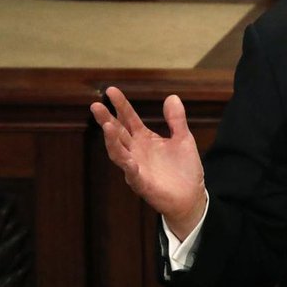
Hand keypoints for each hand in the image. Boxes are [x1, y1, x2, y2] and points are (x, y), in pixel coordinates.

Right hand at [90, 86, 206, 239]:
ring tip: (107, 126)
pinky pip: (132, 174)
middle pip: (118, 133)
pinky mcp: (142, 183)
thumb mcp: (183, 139)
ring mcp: (136, 167)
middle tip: (95, 105)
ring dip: (112, 140)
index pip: (129, 119)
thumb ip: (176, 120)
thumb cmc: (184, 168)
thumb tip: (172, 97)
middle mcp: (136, 151)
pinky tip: (127, 158)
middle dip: (106, 119)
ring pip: (118, 152)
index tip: (111, 90)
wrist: (191, 196)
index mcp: (145, 139)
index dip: (121, 105)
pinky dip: (128, 165)